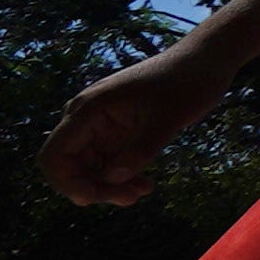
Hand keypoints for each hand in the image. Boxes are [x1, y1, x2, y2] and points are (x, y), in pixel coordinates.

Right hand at [41, 37, 238, 208]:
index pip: (54, 155)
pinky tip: (145, 185)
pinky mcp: (118, 135)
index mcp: (88, 109)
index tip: (94, 197)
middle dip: (94, 189)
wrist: (205, 62)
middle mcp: (87, 119)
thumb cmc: (187, 81)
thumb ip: (142, 148)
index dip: (66, 182)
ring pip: (90, 171)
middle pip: (71, 168)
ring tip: (142, 191)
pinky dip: (122, 179)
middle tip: (131, 198)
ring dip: (109, 187)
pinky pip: (109, 166)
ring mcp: (102, 128)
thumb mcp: (169, 116)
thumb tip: (112, 178)